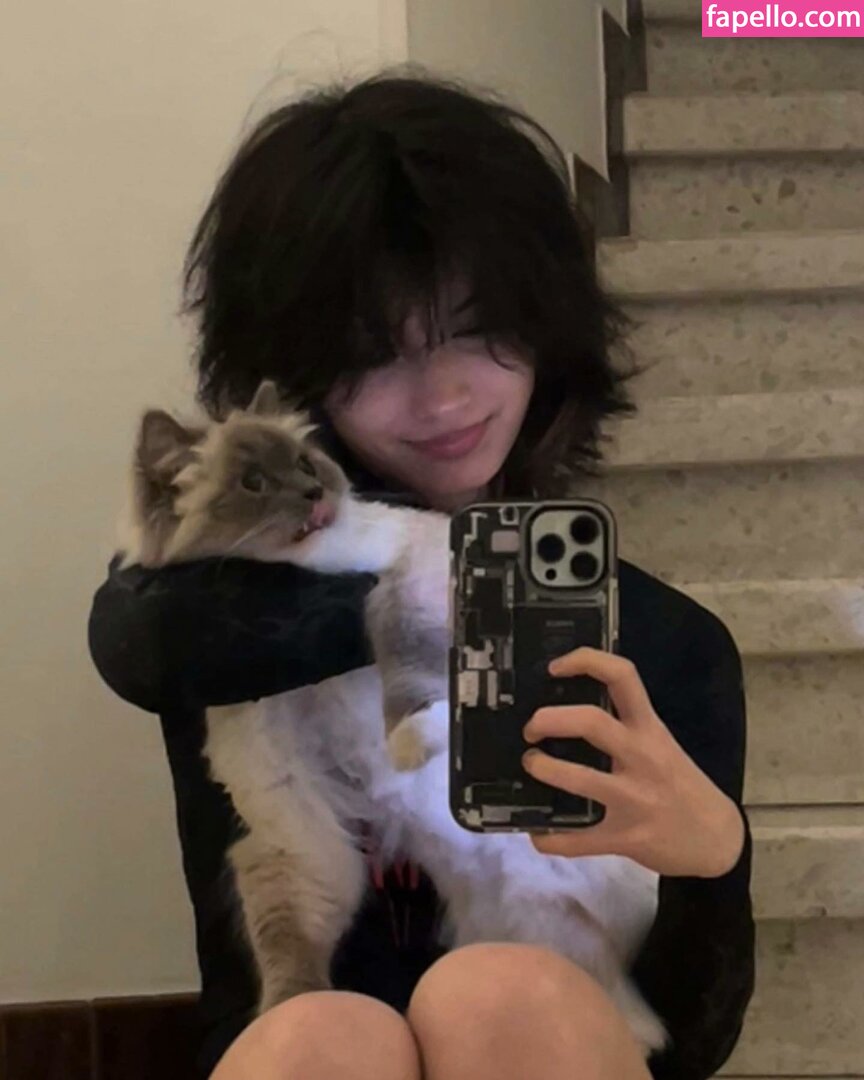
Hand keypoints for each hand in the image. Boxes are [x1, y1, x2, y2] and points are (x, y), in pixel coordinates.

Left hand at [521, 647, 744, 877]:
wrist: (718, 840)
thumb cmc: (681, 784)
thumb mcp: (660, 745)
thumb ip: (623, 729)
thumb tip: (566, 716)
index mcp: (650, 730)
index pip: (622, 677)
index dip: (585, 661)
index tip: (554, 667)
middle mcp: (642, 758)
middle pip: (591, 722)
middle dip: (548, 719)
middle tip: (531, 728)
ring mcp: (634, 800)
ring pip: (579, 779)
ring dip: (543, 769)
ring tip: (531, 765)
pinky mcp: (625, 838)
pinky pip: (577, 839)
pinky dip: (548, 837)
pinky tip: (538, 832)